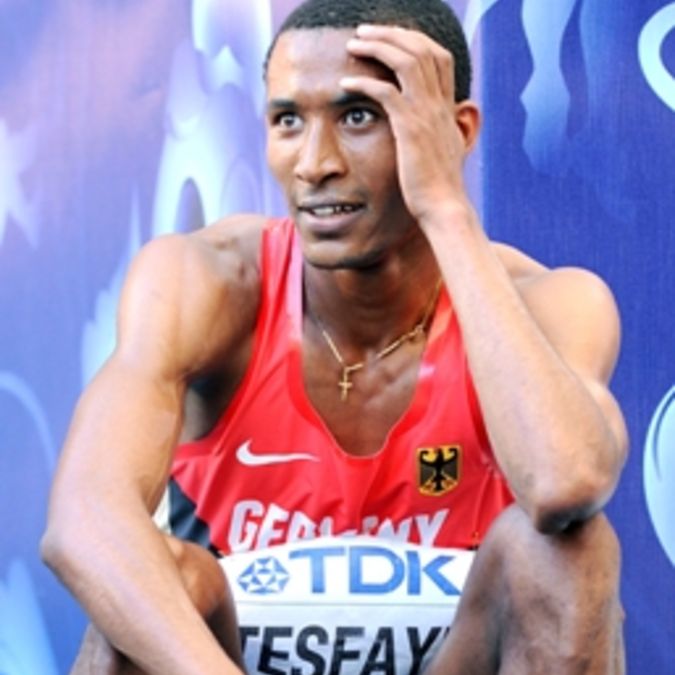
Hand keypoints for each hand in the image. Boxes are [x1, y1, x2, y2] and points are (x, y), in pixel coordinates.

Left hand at [342, 24, 478, 227]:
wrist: (444, 207)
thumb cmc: (440, 187)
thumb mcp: (446, 150)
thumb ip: (445, 129)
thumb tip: (451, 121)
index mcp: (448, 108)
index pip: (439, 56)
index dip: (415, 40)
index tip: (391, 38)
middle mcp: (440, 104)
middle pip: (421, 48)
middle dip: (392, 33)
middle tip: (364, 31)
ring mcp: (426, 114)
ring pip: (405, 61)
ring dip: (377, 46)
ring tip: (353, 44)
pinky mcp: (410, 129)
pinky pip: (385, 92)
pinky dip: (364, 82)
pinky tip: (346, 82)